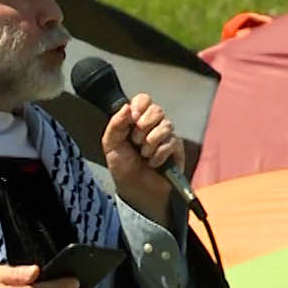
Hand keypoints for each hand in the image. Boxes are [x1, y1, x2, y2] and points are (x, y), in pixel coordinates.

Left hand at [102, 92, 183, 222]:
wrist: (134, 188)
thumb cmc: (123, 166)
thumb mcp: (111, 144)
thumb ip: (116, 123)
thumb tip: (127, 107)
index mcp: (137, 119)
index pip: (144, 99)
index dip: (139, 106)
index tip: (132, 119)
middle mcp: (153, 124)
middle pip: (157, 109)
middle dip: (143, 126)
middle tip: (135, 141)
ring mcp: (167, 135)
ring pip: (166, 125)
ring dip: (150, 142)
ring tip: (143, 155)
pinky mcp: (177, 148)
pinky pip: (172, 142)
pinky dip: (159, 155)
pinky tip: (153, 163)